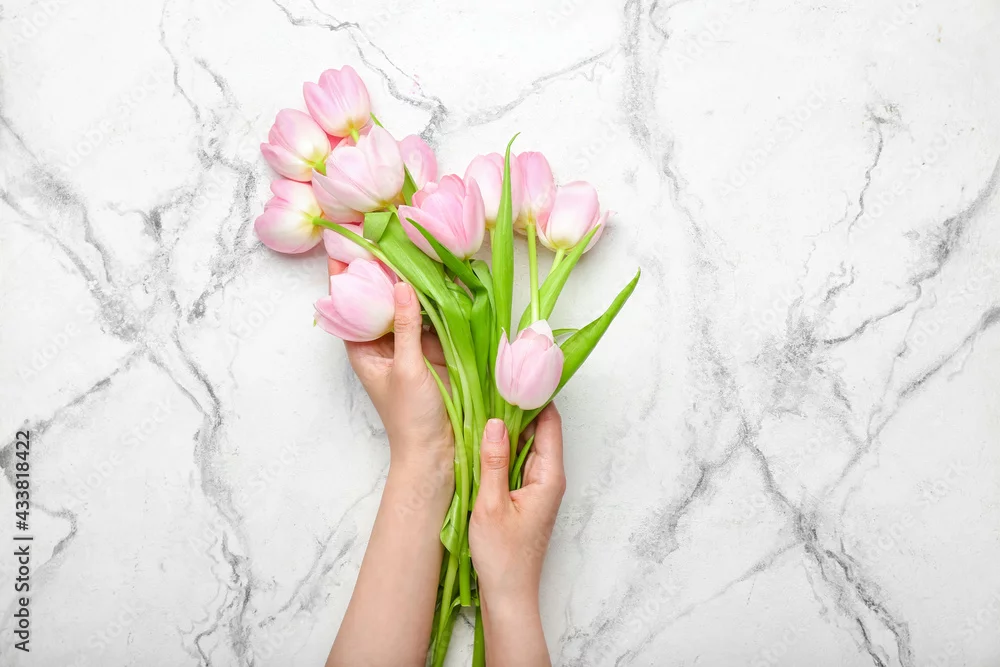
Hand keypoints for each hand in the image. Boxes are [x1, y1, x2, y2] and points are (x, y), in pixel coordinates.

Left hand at [331, 258, 452, 476]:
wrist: (438, 452)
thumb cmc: (411, 418)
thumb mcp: (406, 369)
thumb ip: (405, 326)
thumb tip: (402, 284)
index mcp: (363, 347)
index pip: (347, 302)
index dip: (344, 271)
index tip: (342, 237)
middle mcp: (384, 339)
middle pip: (378, 295)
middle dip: (381, 266)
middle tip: (384, 227)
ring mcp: (411, 341)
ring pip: (408, 301)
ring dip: (412, 276)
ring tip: (414, 239)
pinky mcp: (436, 346)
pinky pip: (435, 314)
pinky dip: (438, 295)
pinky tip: (443, 271)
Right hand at [469, 405, 564, 665]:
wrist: (508, 595)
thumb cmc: (502, 556)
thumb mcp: (490, 504)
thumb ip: (493, 460)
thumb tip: (494, 421)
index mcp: (549, 476)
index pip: (549, 422)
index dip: (535, 395)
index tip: (514, 373)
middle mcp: (549, 478)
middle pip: (539, 429)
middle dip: (519, 405)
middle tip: (493, 381)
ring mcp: (538, 487)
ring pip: (527, 444)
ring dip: (508, 426)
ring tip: (483, 401)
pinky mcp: (526, 495)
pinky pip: (518, 460)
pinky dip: (504, 446)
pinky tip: (482, 438)